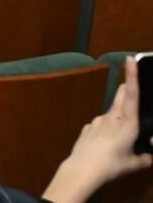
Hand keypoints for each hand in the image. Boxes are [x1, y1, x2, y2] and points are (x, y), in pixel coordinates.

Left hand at [43, 64, 152, 202]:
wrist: (83, 168)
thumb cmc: (113, 165)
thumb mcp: (135, 164)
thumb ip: (146, 158)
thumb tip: (151, 157)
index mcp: (127, 123)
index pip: (133, 96)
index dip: (132, 77)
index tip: (130, 59)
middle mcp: (112, 117)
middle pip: (121, 97)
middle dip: (127, 89)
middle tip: (130, 83)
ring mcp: (97, 121)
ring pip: (111, 113)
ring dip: (118, 117)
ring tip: (121, 135)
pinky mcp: (87, 127)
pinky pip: (100, 126)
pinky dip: (106, 130)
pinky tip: (105, 144)